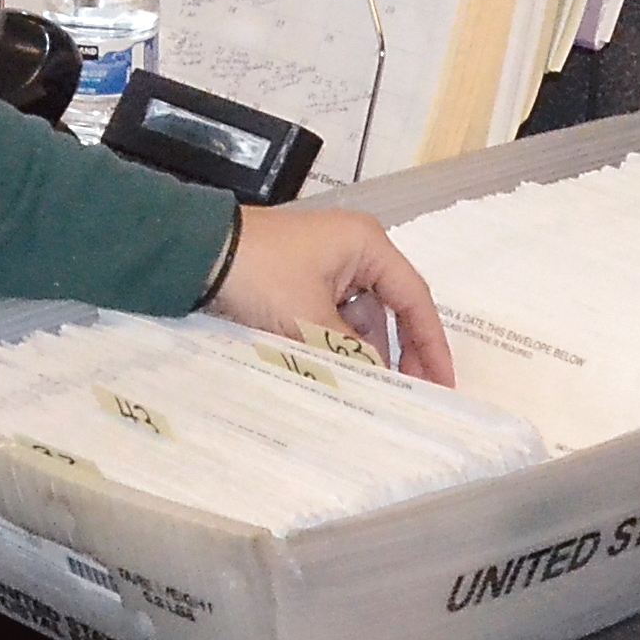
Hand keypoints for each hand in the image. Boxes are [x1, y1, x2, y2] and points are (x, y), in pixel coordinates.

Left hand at [202, 203, 455, 384]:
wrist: (197, 252)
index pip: (415, 300)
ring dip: (365, 352)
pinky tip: (340, 371)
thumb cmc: (261, 276)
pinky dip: (338, 342)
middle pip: (392, 309)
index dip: (431, 345)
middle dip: (400, 353)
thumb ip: (352, 353)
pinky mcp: (303, 277)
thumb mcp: (311, 320)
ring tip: (371, 391)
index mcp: (367, 244)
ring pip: (361, 317)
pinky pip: (334, 315)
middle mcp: (355, 248)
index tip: (442, 384)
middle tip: (411, 395)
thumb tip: (381, 383)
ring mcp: (328, 262)